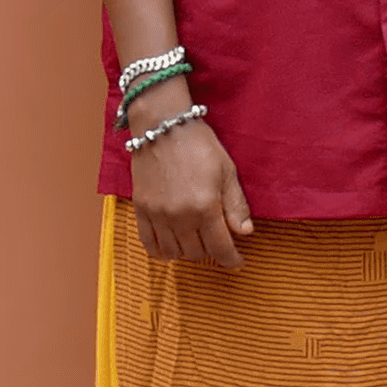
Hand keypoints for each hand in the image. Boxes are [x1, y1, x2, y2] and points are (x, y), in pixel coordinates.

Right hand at [128, 104, 252, 272]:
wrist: (162, 125)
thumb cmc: (199, 144)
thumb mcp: (227, 171)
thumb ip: (236, 205)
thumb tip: (245, 232)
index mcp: (205, 207)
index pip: (220, 248)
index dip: (232, 259)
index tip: (238, 261)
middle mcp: (179, 215)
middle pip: (197, 253)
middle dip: (211, 252)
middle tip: (217, 241)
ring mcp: (157, 214)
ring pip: (174, 252)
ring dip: (188, 252)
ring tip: (196, 241)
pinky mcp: (141, 209)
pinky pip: (149, 244)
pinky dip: (162, 251)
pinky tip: (172, 247)